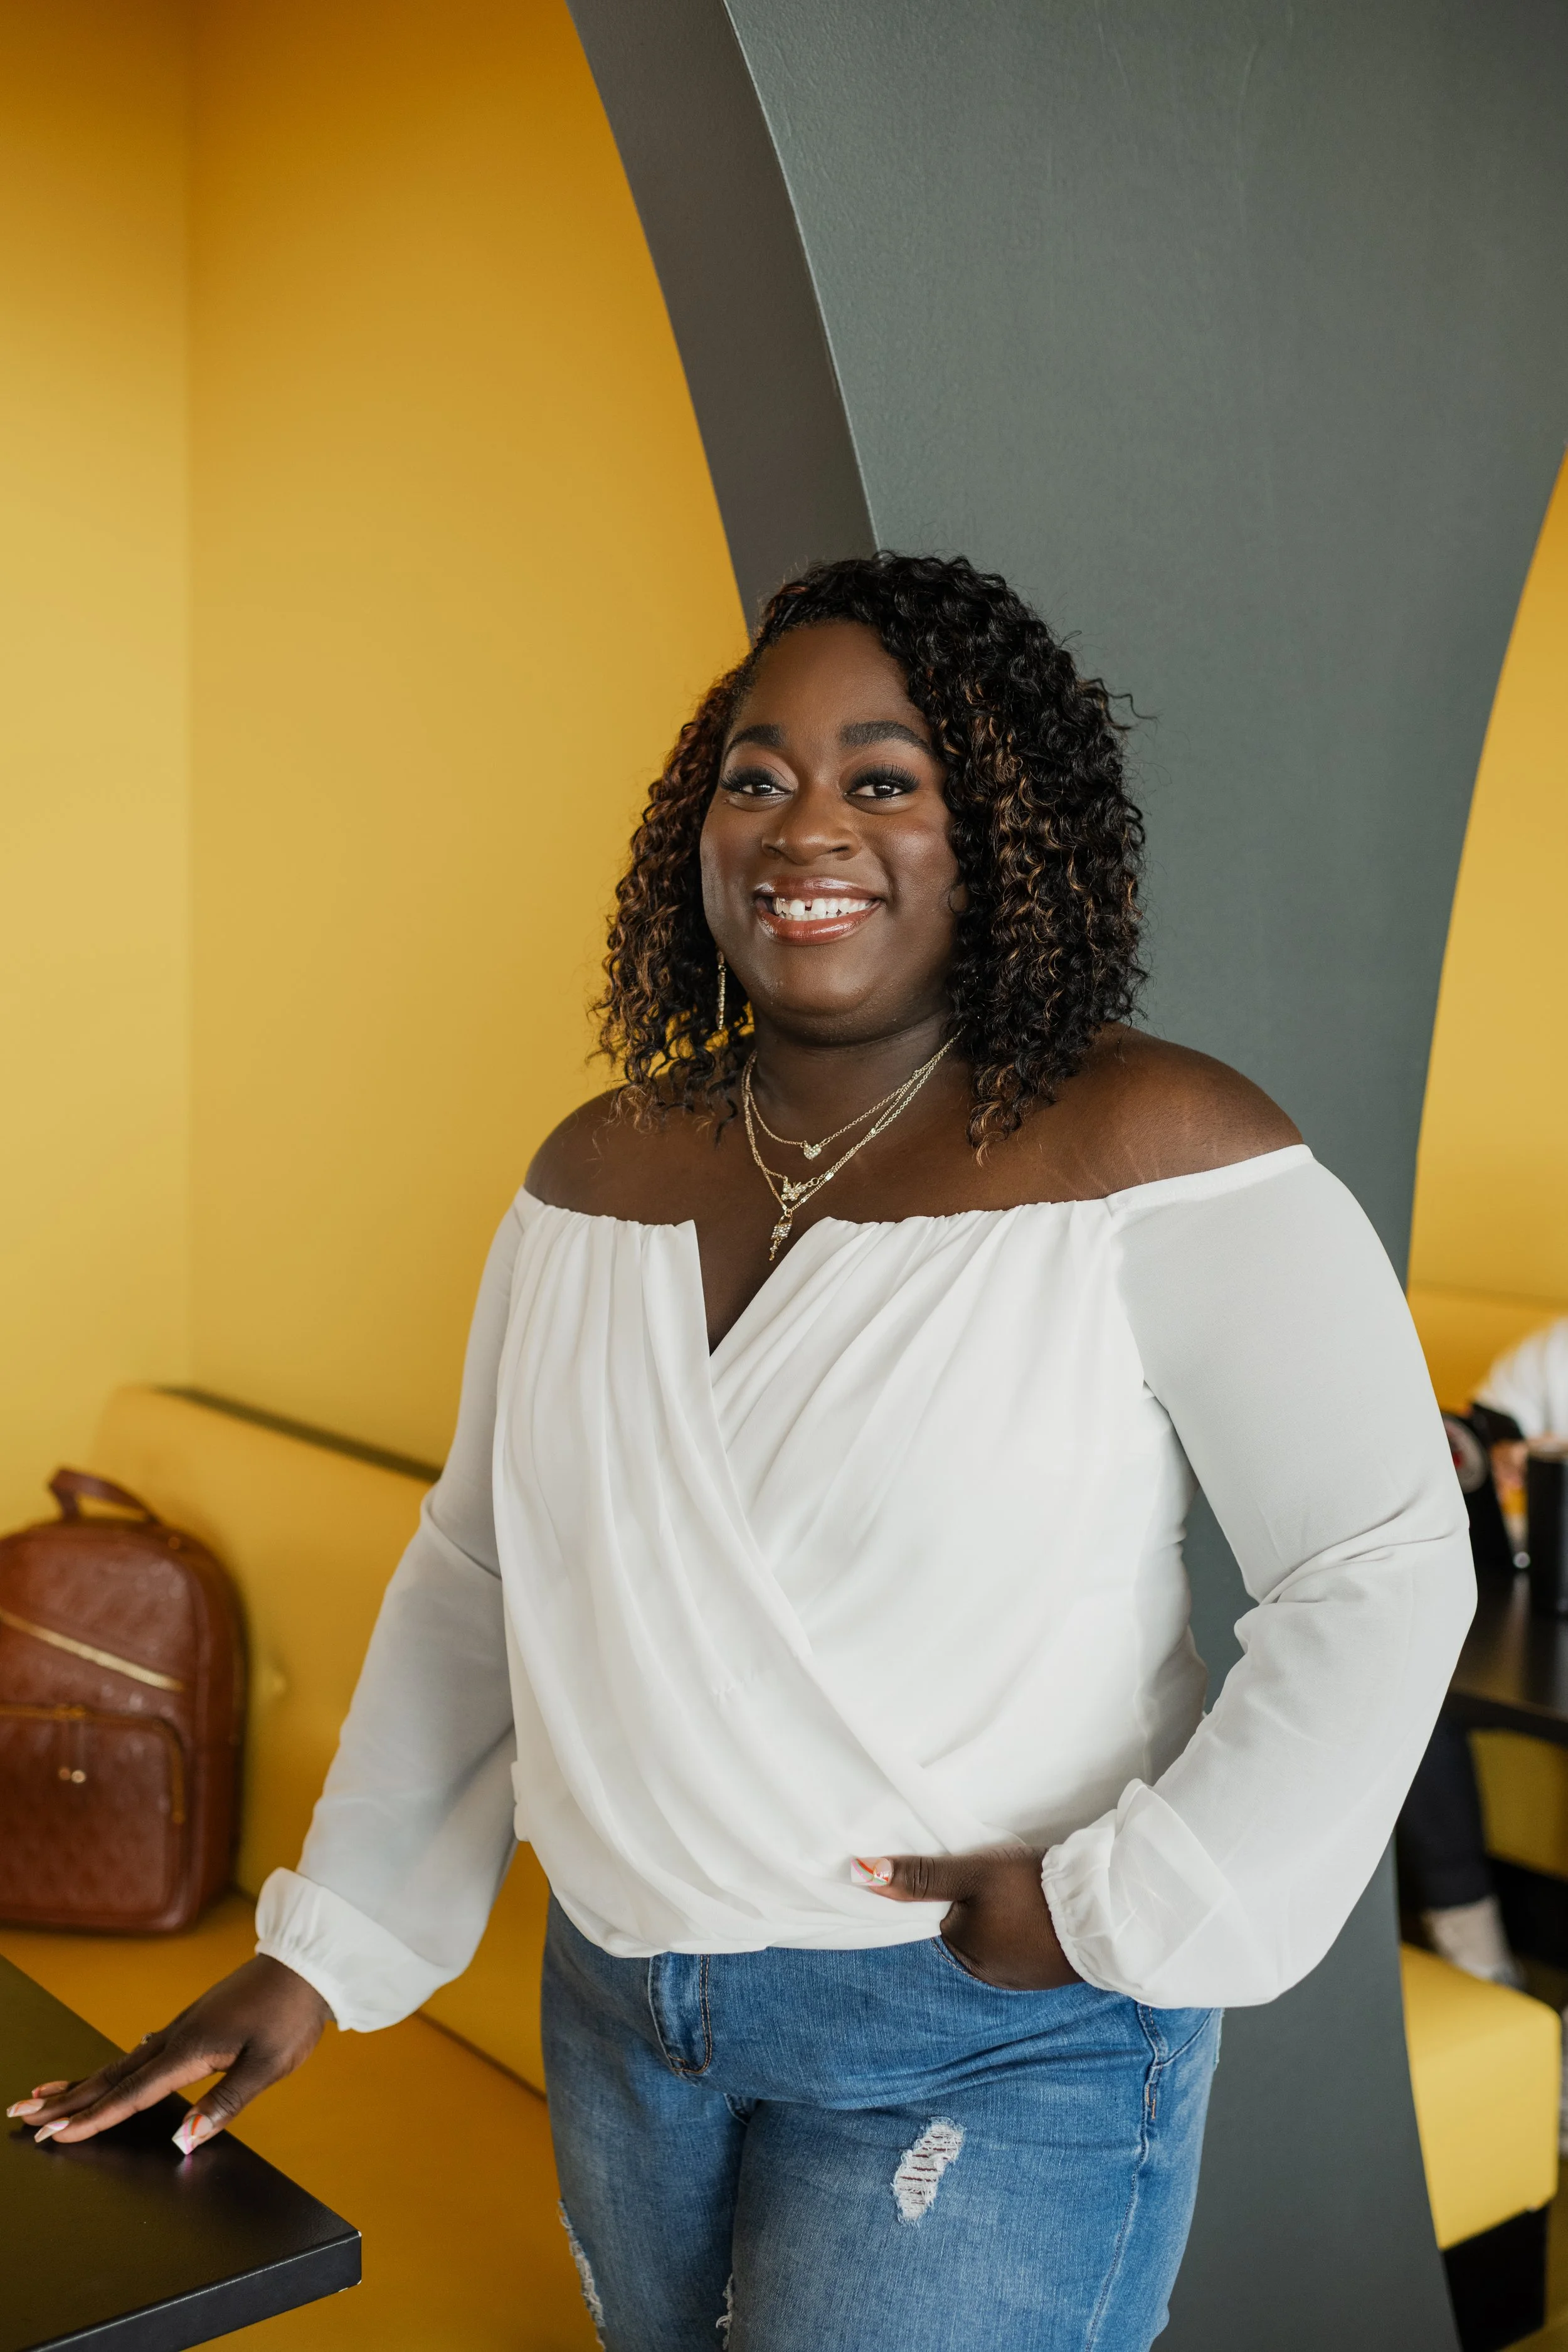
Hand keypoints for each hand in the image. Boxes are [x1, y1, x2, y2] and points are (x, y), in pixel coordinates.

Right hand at [6, 1956, 331, 2152]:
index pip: (132, 2094)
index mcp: (190, 2050)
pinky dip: (118, 2065)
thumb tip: (183, 2141)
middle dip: (67, 2099)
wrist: (309, 1961)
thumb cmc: (291, 2014)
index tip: (53, 2135)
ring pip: (124, 2061)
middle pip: (113, 2075)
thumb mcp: (268, 2065)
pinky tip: (117, 2066)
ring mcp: (185, 2025)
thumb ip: (225, 2103)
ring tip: (48, 2094)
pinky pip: (145, 2050)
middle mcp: (178, 2035)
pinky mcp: (197, 2020)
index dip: (93, 2119)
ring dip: (85, 2081)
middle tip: (22, 2114)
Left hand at [852, 1847, 1081, 1989]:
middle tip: (996, 1881)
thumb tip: (862, 1875)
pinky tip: (1037, 1913)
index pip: (940, 1919)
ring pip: (997, 1941)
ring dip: (1002, 1920)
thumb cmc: (1030, 1892)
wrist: (1102, 1914)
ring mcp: (1020, 1978)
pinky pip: (1024, 1949)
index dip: (947, 1894)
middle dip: (976, 1909)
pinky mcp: (1049, 1973)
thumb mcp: (973, 1874)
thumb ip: (922, 1876)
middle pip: (968, 1931)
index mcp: (962, 1951)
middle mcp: (986, 1974)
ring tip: (1019, 1894)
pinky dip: (1026, 1931)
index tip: (963, 1876)